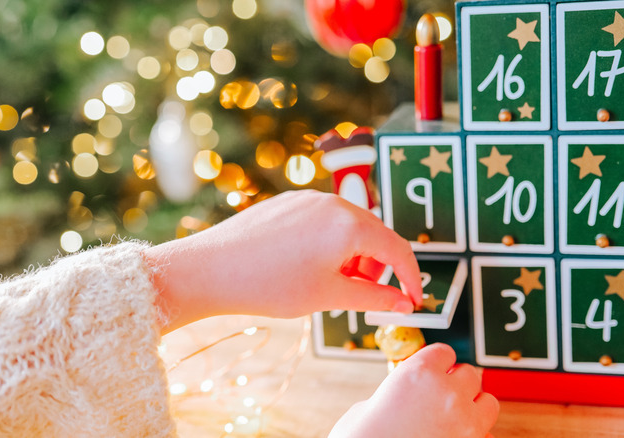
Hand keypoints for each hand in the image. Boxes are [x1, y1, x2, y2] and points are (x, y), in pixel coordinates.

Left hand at [144, 190, 422, 332]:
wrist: (211, 269)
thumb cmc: (269, 284)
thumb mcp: (329, 296)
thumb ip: (374, 297)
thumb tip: (403, 302)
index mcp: (350, 225)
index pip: (398, 249)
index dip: (410, 277)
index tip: (412, 298)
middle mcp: (333, 203)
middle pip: (375, 234)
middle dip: (378, 266)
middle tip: (363, 293)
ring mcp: (308, 198)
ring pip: (348, 225)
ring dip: (353, 254)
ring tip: (330, 281)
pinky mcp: (287, 201)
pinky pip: (323, 219)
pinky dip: (330, 242)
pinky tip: (306, 265)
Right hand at [329, 343, 498, 437]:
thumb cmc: (363, 437)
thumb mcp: (369, 404)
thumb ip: (395, 393)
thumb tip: (402, 397)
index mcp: (418, 373)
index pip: (444, 351)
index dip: (439, 362)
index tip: (438, 368)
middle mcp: (446, 391)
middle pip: (470, 373)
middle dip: (458, 382)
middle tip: (446, 393)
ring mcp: (464, 420)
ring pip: (488, 401)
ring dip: (475, 405)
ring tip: (459, 414)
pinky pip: (488, 434)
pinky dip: (477, 434)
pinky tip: (460, 436)